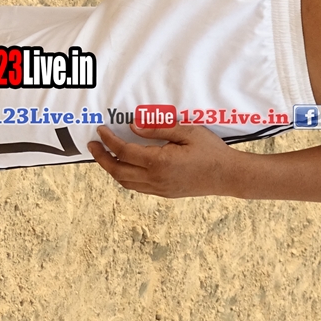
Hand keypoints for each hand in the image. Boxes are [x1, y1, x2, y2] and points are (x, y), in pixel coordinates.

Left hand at [89, 122, 238, 197]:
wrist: (227, 175)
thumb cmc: (211, 151)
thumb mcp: (188, 131)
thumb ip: (159, 129)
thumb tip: (133, 127)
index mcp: (159, 162)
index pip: (124, 151)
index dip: (109, 140)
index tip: (101, 130)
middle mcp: (155, 178)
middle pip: (117, 170)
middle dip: (101, 157)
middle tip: (93, 145)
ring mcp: (159, 189)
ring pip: (124, 182)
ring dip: (111, 169)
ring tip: (105, 156)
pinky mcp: (164, 193)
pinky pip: (137, 187)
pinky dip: (125, 176)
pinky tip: (126, 167)